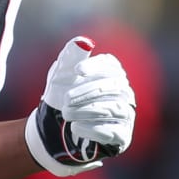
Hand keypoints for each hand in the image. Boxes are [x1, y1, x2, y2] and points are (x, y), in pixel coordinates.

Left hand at [25, 36, 135, 176]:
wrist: (54, 128)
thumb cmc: (61, 96)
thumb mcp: (61, 75)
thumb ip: (70, 57)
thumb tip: (84, 42)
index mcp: (110, 73)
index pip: (111, 65)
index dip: (96, 66)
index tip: (78, 71)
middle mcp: (123, 92)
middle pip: (113, 87)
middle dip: (87, 92)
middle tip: (66, 100)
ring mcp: (125, 114)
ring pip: (113, 108)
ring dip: (87, 110)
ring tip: (66, 114)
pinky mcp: (122, 136)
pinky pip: (114, 131)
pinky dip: (92, 129)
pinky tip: (75, 128)